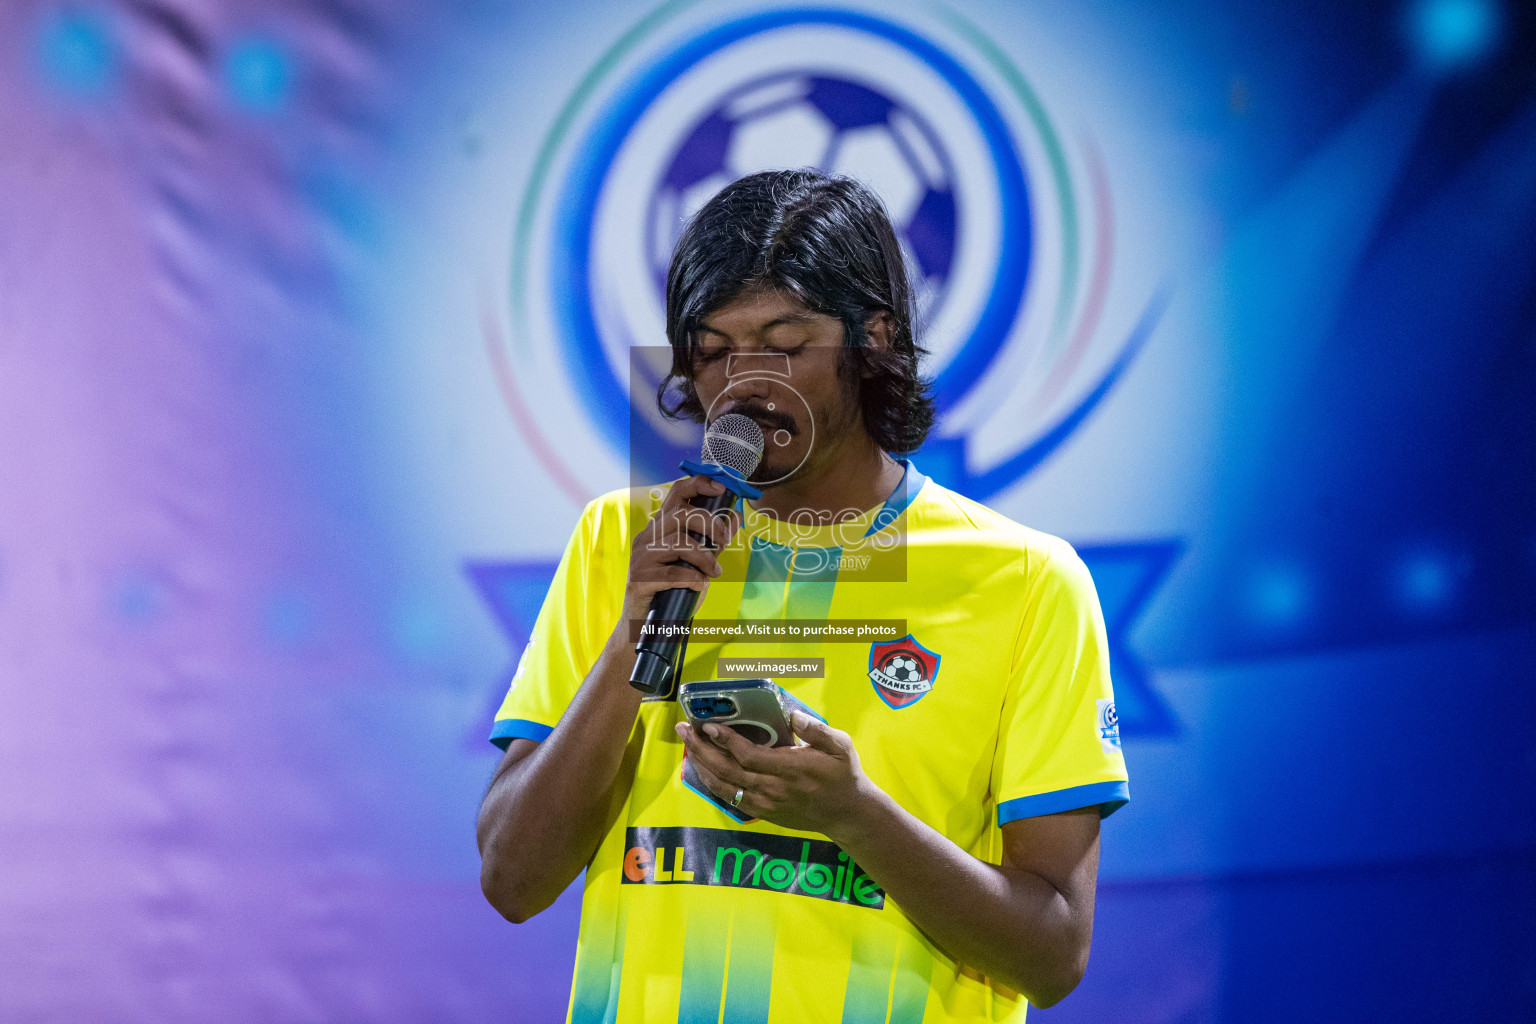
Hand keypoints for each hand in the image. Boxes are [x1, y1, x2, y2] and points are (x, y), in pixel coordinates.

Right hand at [622, 475, 740, 624]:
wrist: (644, 625)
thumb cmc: (672, 590)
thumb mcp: (698, 561)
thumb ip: (713, 540)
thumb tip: (736, 516)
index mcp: (658, 528)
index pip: (676, 494)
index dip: (699, 484)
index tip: (721, 488)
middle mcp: (646, 538)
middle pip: (681, 514)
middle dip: (710, 524)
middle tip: (724, 540)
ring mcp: (640, 557)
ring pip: (678, 543)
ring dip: (704, 557)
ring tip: (713, 573)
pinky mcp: (639, 579)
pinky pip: (672, 573)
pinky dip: (692, 578)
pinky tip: (698, 585)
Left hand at [673, 711, 874, 837]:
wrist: (847, 814)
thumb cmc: (843, 775)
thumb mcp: (841, 747)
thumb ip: (817, 730)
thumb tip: (792, 715)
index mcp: (789, 770)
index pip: (749, 756)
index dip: (726, 741)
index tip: (709, 726)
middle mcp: (772, 789)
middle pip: (727, 770)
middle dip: (702, 749)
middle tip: (684, 729)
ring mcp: (764, 804)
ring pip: (723, 786)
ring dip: (701, 764)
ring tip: (687, 744)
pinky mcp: (762, 812)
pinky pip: (729, 798)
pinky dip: (712, 782)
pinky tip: (702, 767)